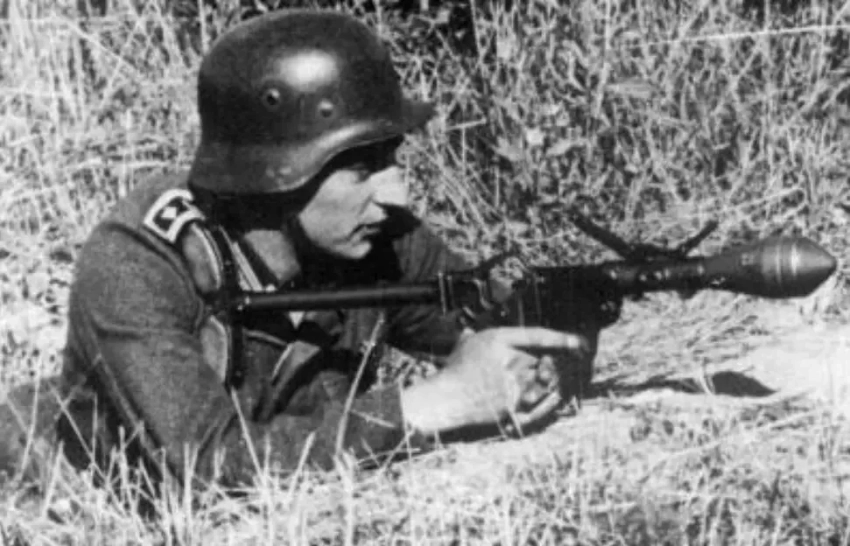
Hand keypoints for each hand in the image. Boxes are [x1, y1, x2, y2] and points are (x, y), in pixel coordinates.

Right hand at [401, 327, 587, 436]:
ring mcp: (511, 386)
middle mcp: (508, 362)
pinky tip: (556, 398)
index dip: (560, 338)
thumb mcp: (464, 345)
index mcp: (497, 341)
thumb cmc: (454, 371)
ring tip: (553, 380)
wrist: (444, 400)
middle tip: (555, 366)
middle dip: (550, 364)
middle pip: (542, 360)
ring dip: (551, 381)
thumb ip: (474, 336)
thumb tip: (471, 331)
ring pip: (543, 382)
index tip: (578, 341)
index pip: (536, 336)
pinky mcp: (512, 407)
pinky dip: (550, 402)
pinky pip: (539, 404)